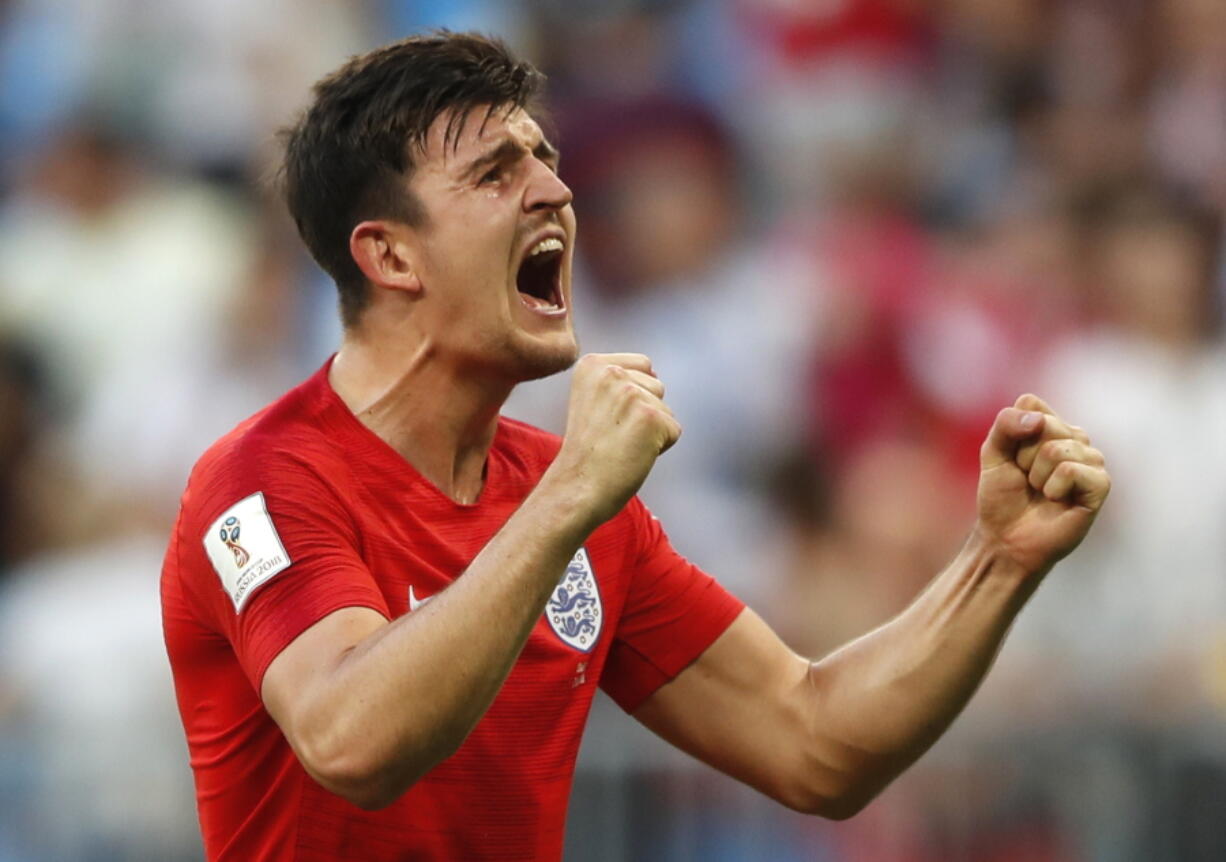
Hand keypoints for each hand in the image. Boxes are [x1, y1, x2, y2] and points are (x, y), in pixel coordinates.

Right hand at [548, 353, 680, 527]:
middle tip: (612, 435)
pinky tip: (633, 455)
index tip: (606, 418)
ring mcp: (632, 394)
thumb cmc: (586, 452)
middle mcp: (612, 373)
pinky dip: (660, 447)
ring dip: (652, 430)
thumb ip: (618, 381)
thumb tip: (656, 374)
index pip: (642, 364)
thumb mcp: (592, 400)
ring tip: (621, 445)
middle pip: (656, 386)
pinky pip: (674, 431)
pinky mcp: (651, 418)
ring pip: (666, 409)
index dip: (633, 396)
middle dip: (644, 412)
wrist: (576, 488)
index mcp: (592, 364)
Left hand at [976, 394, 1110, 576]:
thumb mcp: (993, 453)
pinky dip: (1054, 488)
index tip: (1011, 458)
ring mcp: (1091, 460)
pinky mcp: (1100, 484)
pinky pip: (1071, 470)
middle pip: (1043, 424)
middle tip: (1026, 479)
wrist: (1006, 538)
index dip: (1011, 433)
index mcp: (1051, 425)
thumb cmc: (1003, 496)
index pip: (1030, 403)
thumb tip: (1038, 421)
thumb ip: (1005, 425)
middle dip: (1023, 456)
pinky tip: (1056, 500)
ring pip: (1056, 449)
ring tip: (1041, 491)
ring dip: (1036, 475)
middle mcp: (1075, 438)